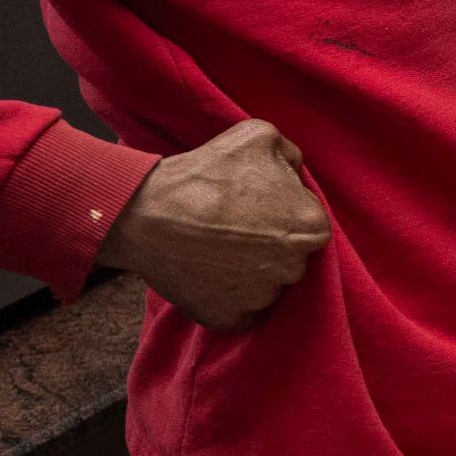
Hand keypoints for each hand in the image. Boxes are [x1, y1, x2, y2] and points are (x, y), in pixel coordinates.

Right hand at [100, 119, 330, 332]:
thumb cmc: (204, 175)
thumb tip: (295, 172)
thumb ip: (290, 154)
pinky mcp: (231, 318)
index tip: (256, 208)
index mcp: (311, 227)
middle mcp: (294, 268)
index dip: (283, 214)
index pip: (309, 224)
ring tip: (215, 249)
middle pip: (289, 257)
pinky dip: (229, 300)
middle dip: (268, 244)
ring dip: (248, 272)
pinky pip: (240, 313)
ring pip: (265, 286)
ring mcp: (262, 298)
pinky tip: (210, 275)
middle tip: (233, 228)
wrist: (144, 215)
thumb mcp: (259, 137)